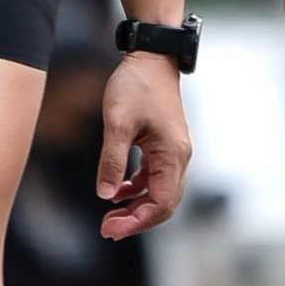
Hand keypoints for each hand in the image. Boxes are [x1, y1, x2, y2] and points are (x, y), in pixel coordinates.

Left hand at [95, 47, 187, 240]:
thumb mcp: (117, 122)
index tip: (110, 228)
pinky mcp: (165, 146)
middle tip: (106, 228)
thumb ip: (112, 160)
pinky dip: (136, 189)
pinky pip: (155, 177)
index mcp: (172, 154)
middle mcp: (179, 157)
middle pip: (164, 203)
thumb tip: (105, 195)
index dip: (137, 222)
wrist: (152, 56)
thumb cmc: (136, 86)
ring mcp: (174, 152)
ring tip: (109, 215)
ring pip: (159, 192)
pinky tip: (116, 191)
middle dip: (136, 220)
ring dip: (136, 207)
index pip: (162, 203)